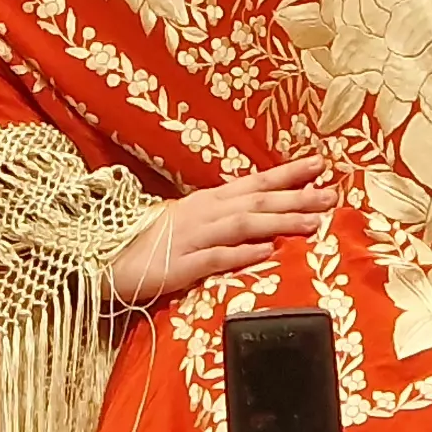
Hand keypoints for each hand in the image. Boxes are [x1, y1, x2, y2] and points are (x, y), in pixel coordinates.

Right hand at [107, 160, 332, 302]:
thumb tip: (261, 223)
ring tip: (311, 222)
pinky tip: (266, 253)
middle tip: (331, 194)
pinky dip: (241, 253)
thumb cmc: (146, 244)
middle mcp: (202, 213)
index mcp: (206, 201)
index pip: (254, 183)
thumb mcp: (188, 223)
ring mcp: (191, 237)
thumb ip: (222, 220)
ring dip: (279, 222)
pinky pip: (214, 258)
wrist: (99, 261)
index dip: (288, 174)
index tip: (321, 165)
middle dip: (296, 197)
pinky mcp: (178, 265)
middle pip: (256, 202)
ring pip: (242, 225)